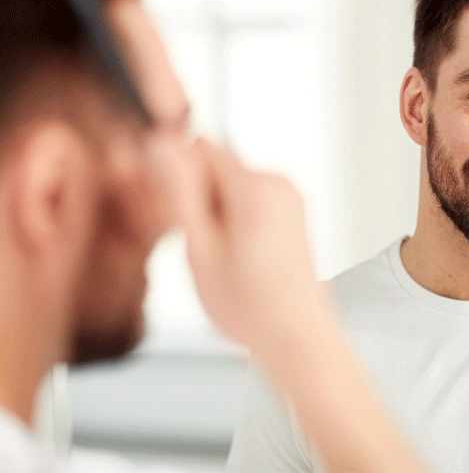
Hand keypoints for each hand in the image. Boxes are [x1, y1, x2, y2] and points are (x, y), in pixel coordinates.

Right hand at [148, 136, 325, 376]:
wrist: (297, 336)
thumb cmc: (251, 307)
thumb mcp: (200, 250)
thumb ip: (180, 193)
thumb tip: (161, 143)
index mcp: (256, 187)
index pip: (200, 147)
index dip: (179, 177)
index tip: (179, 213)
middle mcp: (279, 183)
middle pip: (217, 166)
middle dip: (200, 198)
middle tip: (203, 247)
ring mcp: (290, 197)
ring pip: (231, 186)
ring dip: (217, 214)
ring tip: (224, 258)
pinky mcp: (293, 211)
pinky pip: (249, 200)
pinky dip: (237, 221)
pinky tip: (240, 258)